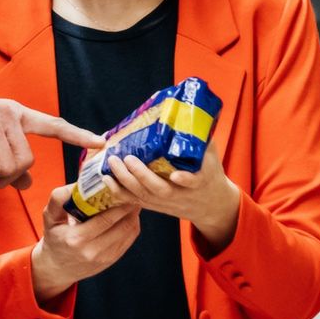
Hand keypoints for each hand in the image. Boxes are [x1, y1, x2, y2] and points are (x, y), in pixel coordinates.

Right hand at [30, 186, 141, 303]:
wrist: (57, 268)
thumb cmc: (54, 237)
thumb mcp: (49, 217)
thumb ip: (59, 199)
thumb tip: (78, 183)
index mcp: (76, 239)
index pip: (105, 219)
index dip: (119, 204)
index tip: (124, 189)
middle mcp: (92, 251)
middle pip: (122, 226)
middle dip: (131, 207)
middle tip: (133, 192)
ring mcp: (104, 258)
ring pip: (129, 232)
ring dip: (134, 215)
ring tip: (132, 201)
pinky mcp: (111, 260)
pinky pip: (129, 239)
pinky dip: (132, 225)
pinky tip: (129, 215)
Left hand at [105, 141, 241, 253]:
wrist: (211, 205)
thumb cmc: (210, 175)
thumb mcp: (212, 158)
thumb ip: (202, 139)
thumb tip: (192, 113)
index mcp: (200, 182)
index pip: (194, 182)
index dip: (185, 179)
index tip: (176, 174)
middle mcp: (180, 194)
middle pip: (159, 190)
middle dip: (141, 175)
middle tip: (127, 158)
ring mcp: (165, 202)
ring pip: (143, 196)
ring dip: (125, 181)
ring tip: (112, 164)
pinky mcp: (154, 205)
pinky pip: (134, 201)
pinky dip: (119, 192)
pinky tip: (106, 179)